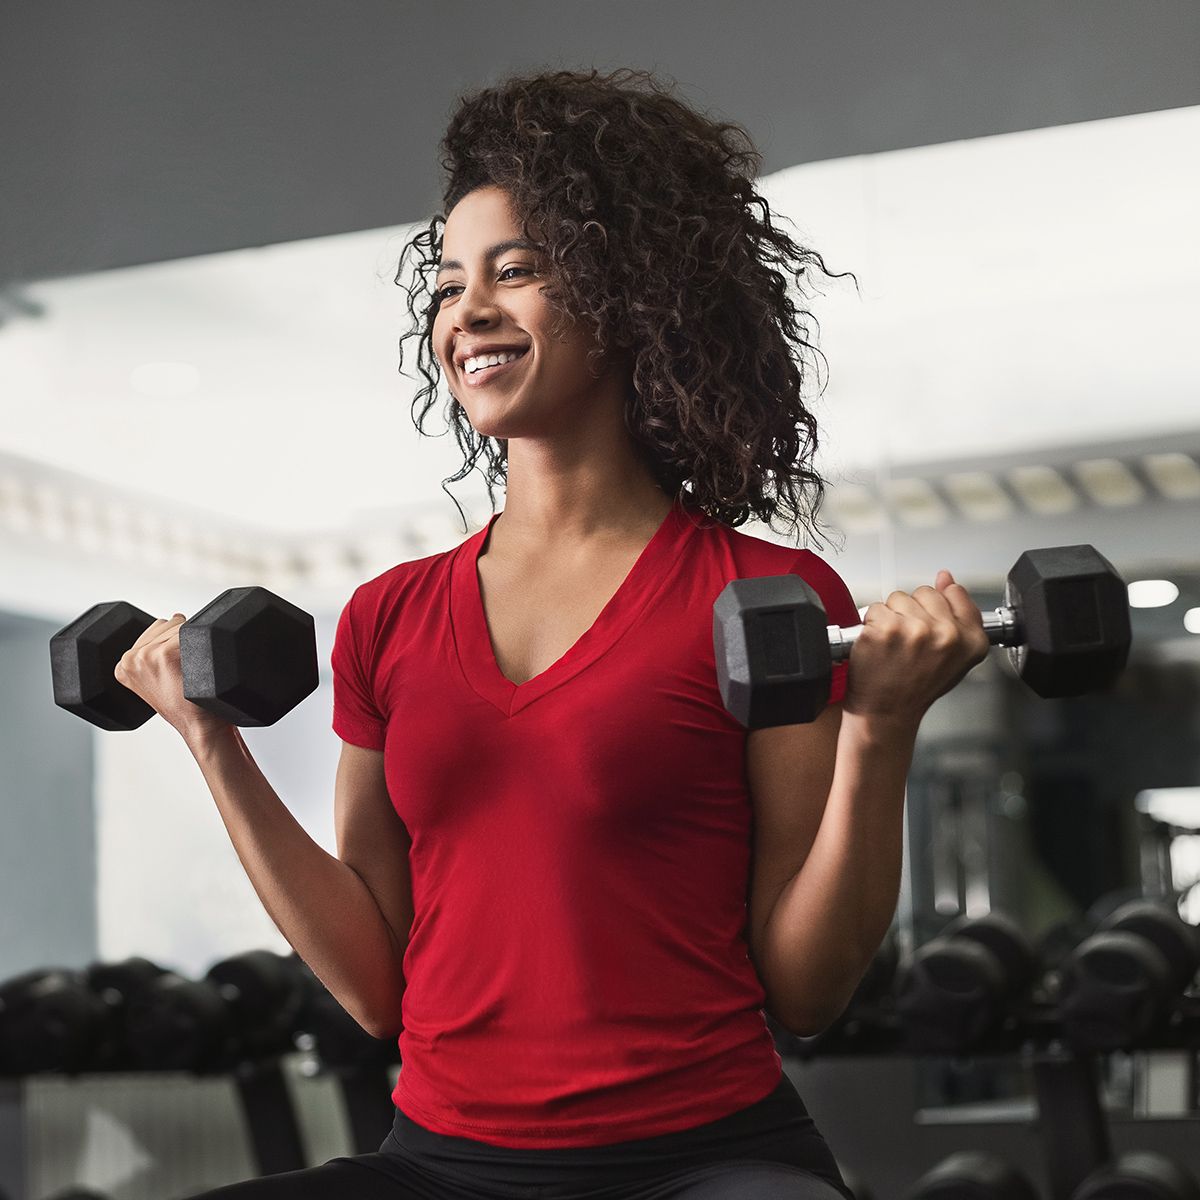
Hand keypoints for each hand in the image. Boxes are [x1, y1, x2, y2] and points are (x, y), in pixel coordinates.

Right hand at [113, 614, 232, 744]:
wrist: (199, 726)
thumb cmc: (185, 704)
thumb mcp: (155, 680)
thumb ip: (153, 652)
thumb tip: (173, 617)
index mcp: (123, 664)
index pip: (155, 628)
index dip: (173, 640)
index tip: (178, 663)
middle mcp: (131, 658)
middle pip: (167, 623)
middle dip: (182, 637)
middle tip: (187, 668)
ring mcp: (147, 655)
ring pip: (180, 624)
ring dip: (192, 639)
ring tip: (192, 668)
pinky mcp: (167, 653)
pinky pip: (192, 631)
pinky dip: (202, 643)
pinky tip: (200, 665)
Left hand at [840, 570, 990, 730]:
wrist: (886, 712)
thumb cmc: (915, 686)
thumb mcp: (953, 655)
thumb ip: (957, 614)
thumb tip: (946, 577)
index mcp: (971, 640)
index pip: (955, 593)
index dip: (936, 607)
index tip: (929, 625)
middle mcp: (947, 634)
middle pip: (924, 592)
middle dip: (912, 612)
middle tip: (908, 643)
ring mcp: (916, 630)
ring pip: (897, 598)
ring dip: (890, 617)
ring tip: (893, 645)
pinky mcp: (886, 629)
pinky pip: (874, 609)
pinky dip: (870, 625)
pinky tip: (878, 647)